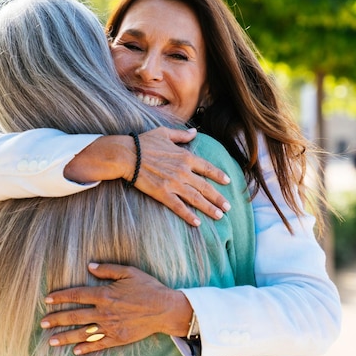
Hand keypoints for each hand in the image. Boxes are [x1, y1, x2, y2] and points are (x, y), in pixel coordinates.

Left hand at [40, 263, 191, 355]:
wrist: (165, 309)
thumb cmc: (148, 287)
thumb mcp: (129, 272)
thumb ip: (107, 269)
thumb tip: (89, 266)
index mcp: (105, 294)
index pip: (77, 295)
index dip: (61, 297)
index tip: (48, 299)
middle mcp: (104, 312)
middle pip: (75, 315)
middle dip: (57, 318)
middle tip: (43, 322)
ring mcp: (110, 327)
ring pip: (83, 332)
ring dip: (66, 336)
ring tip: (51, 340)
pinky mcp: (118, 338)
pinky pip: (99, 344)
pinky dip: (86, 348)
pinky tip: (75, 351)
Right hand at [64, 127, 230, 225]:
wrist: (127, 154)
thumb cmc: (144, 142)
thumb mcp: (165, 133)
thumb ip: (182, 135)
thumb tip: (195, 132)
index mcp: (185, 156)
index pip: (207, 168)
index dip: (218, 175)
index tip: (228, 181)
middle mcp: (183, 171)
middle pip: (206, 186)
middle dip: (218, 198)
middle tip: (228, 206)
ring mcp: (174, 183)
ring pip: (196, 198)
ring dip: (209, 208)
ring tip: (220, 216)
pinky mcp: (162, 193)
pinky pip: (179, 207)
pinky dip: (189, 215)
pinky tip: (197, 222)